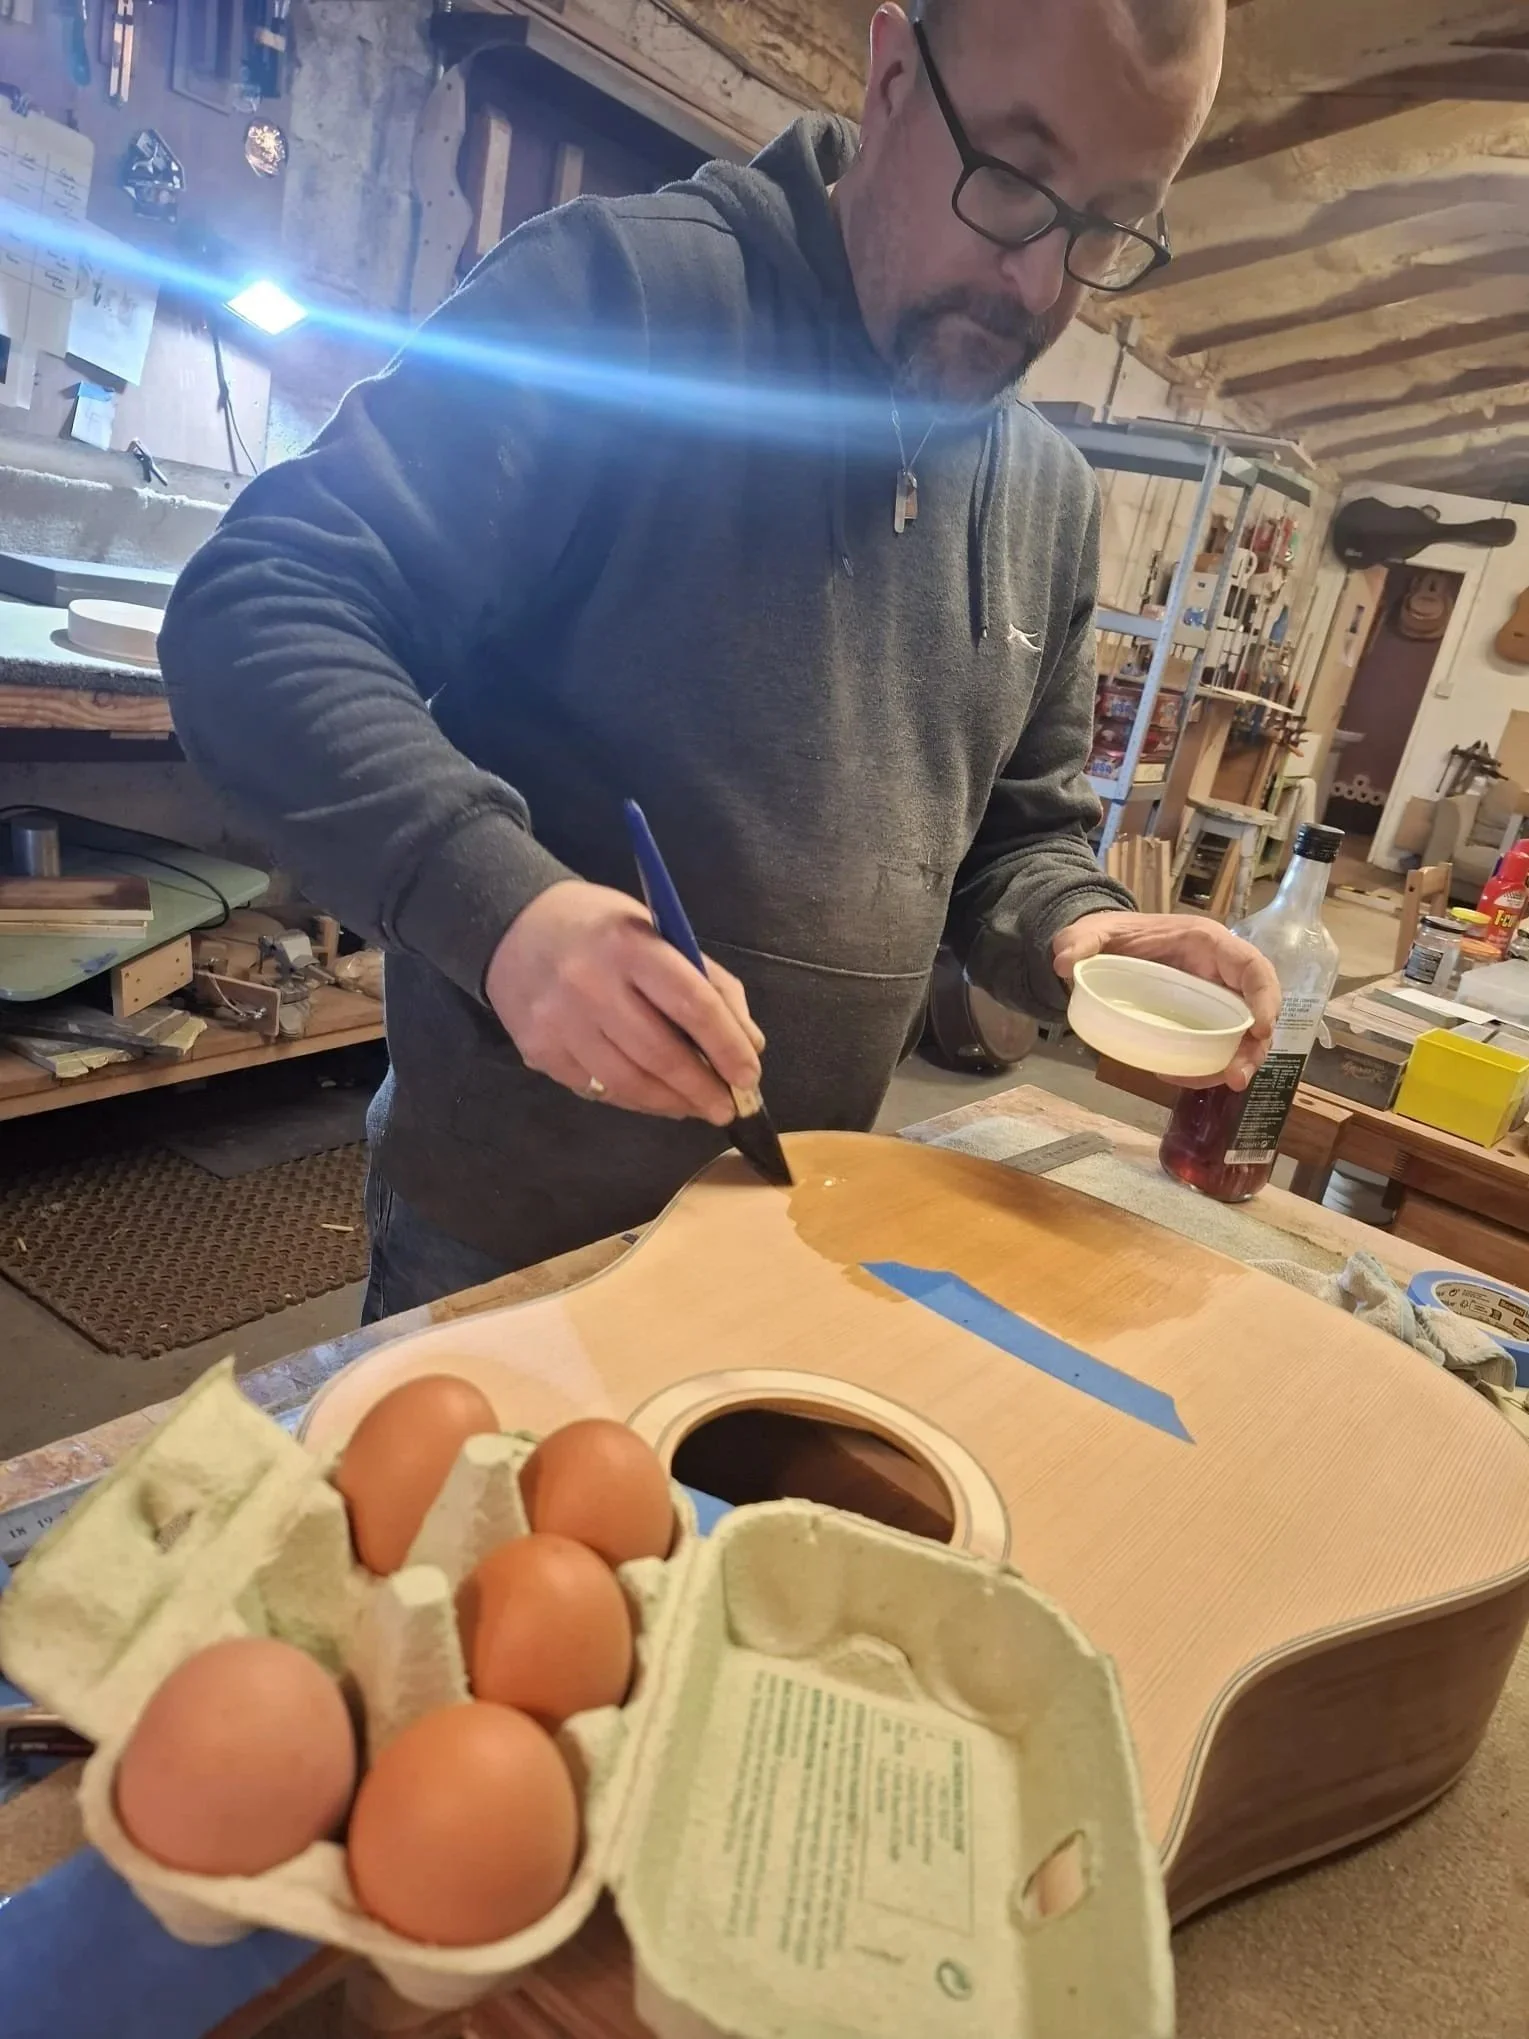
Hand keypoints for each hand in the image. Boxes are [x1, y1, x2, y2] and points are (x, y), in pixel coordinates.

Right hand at [485, 880, 764, 1122]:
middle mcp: (591, 984)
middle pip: (661, 1054)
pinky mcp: (539, 1050)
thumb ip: (708, 982)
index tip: (749, 1074)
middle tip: (727, 1107)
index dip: (727, 1047)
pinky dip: (633, 1100)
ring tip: (695, 1108)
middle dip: (702, 1089)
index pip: (693, 1004)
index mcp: (631, 946)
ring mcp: (560, 1021)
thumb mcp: (659, 932)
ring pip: (628, 1082)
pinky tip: (654, 1098)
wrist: (515, 926)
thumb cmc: (602, 929)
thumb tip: (748, 1044)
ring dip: (671, 1103)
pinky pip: (597, 1089)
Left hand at [1052, 910, 1278, 1090]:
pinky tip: (1182, 1076)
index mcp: (1207, 943)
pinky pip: (1217, 1045)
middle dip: (1254, 1046)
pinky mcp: (1200, 1021)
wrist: (1105, 948)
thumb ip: (1079, 940)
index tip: (1260, 1030)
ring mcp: (1212, 999)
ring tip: (1219, 1084)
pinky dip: (1209, 1066)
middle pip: (1255, 1009)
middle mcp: (1218, 972)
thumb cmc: (1112, 935)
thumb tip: (1063, 963)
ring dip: (1236, 1063)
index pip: (1252, 966)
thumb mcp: (1093, 931)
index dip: (1265, 997)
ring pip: (1241, 1035)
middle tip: (1235, 1078)